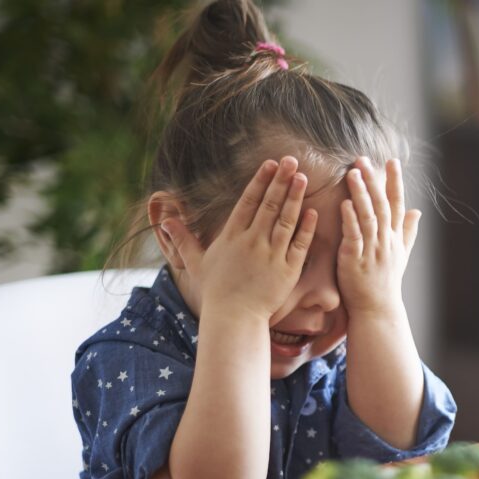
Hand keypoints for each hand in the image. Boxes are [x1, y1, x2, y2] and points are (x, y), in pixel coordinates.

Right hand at [161, 156, 317, 321]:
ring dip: (295, 197)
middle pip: (269, 205)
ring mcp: (271, 255)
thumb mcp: (197, 263)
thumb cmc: (216, 291)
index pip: (248, 202)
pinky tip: (313, 211)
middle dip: (281, 181)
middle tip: (292, 161)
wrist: (234, 318)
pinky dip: (306, 228)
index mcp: (232, 236)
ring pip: (286, 220)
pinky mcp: (288, 270)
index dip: (260, 181)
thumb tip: (165, 221)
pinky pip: (299, 244)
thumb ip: (184, 240)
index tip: (270, 163)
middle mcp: (252, 241)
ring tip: (303, 178)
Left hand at [337, 157, 420, 316]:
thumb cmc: (386, 283)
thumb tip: (418, 211)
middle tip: (363, 159)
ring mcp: (372, 250)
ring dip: (361, 194)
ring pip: (368, 216)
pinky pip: (354, 236)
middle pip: (382, 205)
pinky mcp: (355, 260)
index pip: (397, 204)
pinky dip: (350, 219)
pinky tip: (344, 203)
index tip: (392, 161)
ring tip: (353, 173)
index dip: (395, 182)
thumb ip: (408, 232)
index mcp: (395, 237)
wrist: (377, 310)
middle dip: (374, 181)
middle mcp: (386, 241)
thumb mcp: (401, 255)